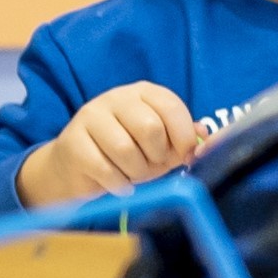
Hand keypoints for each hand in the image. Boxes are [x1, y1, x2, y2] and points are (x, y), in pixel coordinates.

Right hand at [17, 83, 203, 206]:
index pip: (171, 107)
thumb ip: (185, 138)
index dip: (183, 136)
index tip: (185, 156)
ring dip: (137, 171)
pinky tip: (120, 185)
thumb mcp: (162, 144)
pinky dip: (119, 184)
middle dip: (158, 156)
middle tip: (154, 165)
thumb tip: (205, 137)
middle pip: (149, 127)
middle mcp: (116, 98)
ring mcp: (90, 117)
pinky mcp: (72, 142)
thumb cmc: (128, 153)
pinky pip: (104, 168)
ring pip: (125, 149)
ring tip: (134, 174)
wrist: (76, 166)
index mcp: (143, 93)